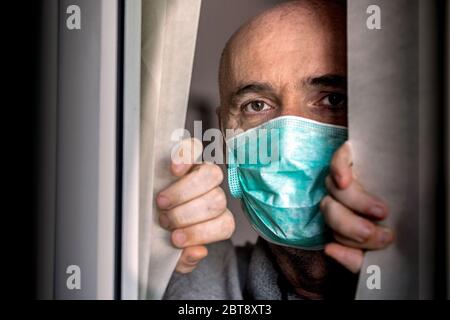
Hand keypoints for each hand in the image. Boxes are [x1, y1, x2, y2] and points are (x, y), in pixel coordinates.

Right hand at [156, 139, 235, 273]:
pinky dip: (185, 157)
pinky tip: (174, 170)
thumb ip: (186, 259)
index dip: (201, 233)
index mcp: (216, 219)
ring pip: (210, 175)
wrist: (151, 212)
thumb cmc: (163, 231)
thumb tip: (198, 251)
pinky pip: (194, 149)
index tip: (176, 239)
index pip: (224, 224)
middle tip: (165, 220)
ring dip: (183, 192)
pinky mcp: (189, 155)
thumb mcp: (173, 254)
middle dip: (187, 214)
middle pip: (217, 200)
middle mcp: (213, 194)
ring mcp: (202, 172)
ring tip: (162, 203)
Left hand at [320, 141, 394, 272]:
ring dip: (356, 203)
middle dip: (351, 227)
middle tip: (379, 234)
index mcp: (344, 223)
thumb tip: (329, 249)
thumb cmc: (396, 222)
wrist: (414, 193)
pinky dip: (338, 169)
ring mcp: (344, 178)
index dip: (348, 241)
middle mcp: (339, 201)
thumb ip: (355, 258)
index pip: (335, 233)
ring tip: (382, 211)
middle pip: (330, 211)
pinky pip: (337, 160)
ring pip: (334, 189)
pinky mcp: (350, 157)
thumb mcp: (381, 245)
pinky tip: (344, 180)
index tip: (378, 246)